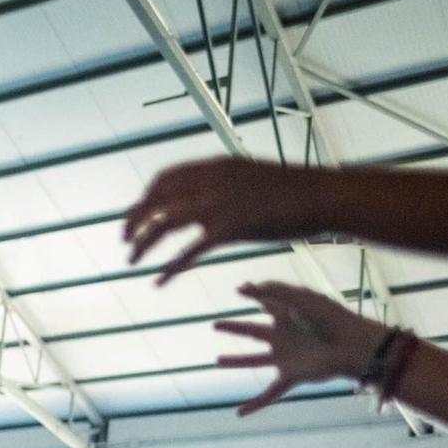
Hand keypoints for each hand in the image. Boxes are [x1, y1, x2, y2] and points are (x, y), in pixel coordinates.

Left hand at [124, 158, 331, 283]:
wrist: (324, 196)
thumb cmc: (294, 190)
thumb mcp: (251, 176)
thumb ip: (225, 183)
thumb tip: (209, 194)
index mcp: (215, 167)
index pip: (165, 178)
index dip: (146, 197)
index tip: (137, 213)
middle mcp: (211, 182)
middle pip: (155, 200)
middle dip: (133, 220)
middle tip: (123, 239)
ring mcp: (218, 204)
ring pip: (164, 224)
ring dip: (142, 243)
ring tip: (130, 260)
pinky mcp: (229, 228)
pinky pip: (189, 252)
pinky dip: (170, 267)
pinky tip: (160, 280)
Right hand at [213, 281, 386, 415]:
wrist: (353, 345)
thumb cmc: (330, 319)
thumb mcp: (300, 299)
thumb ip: (272, 291)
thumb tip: (242, 287)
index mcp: (287, 317)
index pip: (266, 303)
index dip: (254, 294)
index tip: (241, 289)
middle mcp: (283, 337)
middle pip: (252, 332)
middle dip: (234, 328)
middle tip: (215, 325)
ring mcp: (286, 358)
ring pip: (255, 360)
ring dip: (235, 362)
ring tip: (217, 360)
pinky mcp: (292, 376)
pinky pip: (270, 394)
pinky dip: (255, 406)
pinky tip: (239, 413)